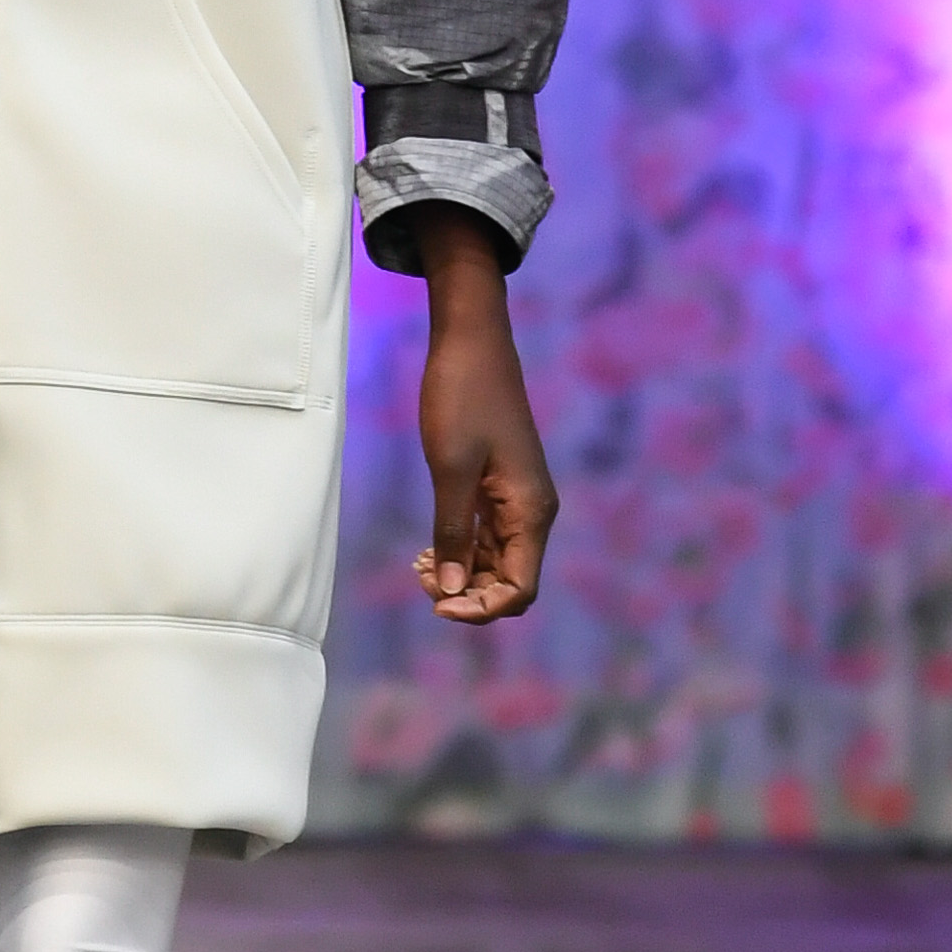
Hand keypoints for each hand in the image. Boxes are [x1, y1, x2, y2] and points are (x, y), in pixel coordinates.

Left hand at [414, 211, 558, 623]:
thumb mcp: (451, 469)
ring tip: (419, 563)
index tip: (437, 603)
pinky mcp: (499, 488)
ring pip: (496, 563)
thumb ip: (453, 533)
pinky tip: (427, 549)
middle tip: (419, 576)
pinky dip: (460, 551)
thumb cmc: (463, 398)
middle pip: (509, 582)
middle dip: (467, 593)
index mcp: (531, 512)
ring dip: (461, 574)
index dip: (481, 609)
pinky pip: (486, 538)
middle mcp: (532, 512)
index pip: (520, 589)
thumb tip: (452, 591)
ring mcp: (516, 501)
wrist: (471, 342)